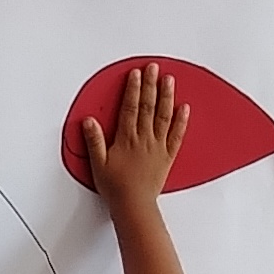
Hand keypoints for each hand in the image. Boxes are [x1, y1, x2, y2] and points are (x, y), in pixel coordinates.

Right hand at [81, 63, 190, 206]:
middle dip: (151, 85)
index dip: (133, 89)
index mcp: (126, 139)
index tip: (136, 73)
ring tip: (169, 80)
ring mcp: (158, 146)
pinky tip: (185, 107)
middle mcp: (144, 139)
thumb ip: (94, 141)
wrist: (134, 205)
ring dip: (167, 96)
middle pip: (148, 106)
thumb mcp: (98, 164)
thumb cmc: (115, 187)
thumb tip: (89, 121)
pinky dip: (182, 120)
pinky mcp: (167, 156)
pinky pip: (177, 135)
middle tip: (154, 67)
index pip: (130, 108)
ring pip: (163, 116)